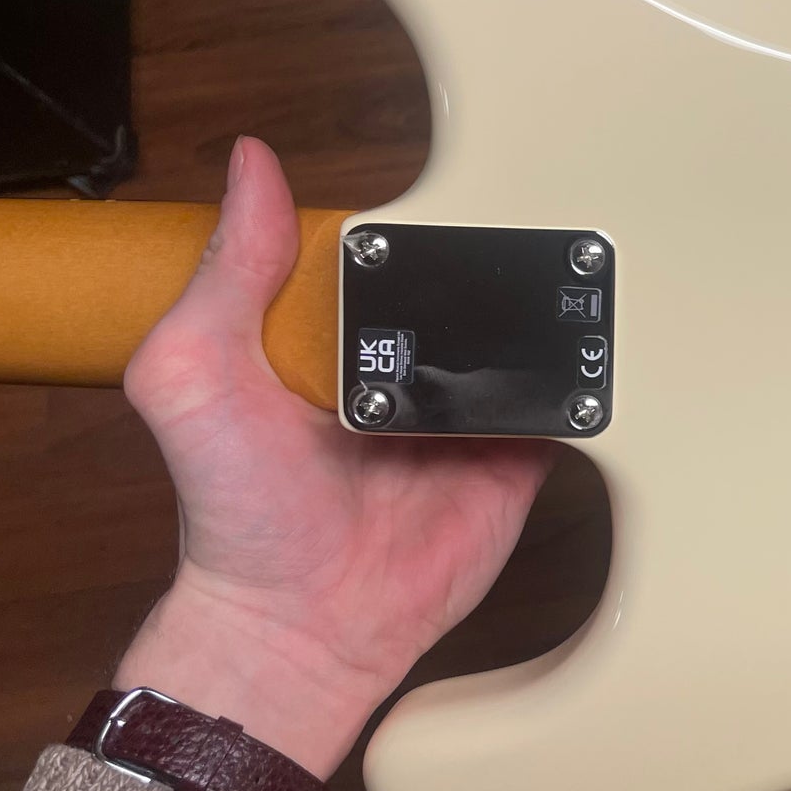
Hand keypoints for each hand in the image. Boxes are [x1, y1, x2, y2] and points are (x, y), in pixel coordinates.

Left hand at [116, 137, 556, 776]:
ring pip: (523, 334)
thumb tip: (250, 167)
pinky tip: (597, 342)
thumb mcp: (193, 376)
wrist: (307, 623)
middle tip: (527, 230)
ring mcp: (463, 407)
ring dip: (546, 312)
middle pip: (464, 283)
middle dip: (492, 263)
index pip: (380, 246)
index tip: (443, 184)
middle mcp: (399, 361)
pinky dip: (585, 376)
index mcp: (324, 330)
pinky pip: (565, 401)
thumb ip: (226, 276)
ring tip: (576, 271)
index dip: (405, 219)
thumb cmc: (238, 514)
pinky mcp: (518, 452)